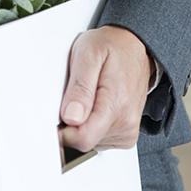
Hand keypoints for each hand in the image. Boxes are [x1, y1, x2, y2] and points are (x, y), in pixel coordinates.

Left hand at [59, 25, 151, 151]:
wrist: (134, 46)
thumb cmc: (111, 47)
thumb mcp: (88, 55)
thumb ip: (80, 88)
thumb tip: (71, 118)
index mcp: (116, 105)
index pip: (82, 139)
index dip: (63, 131)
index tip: (57, 114)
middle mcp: (126, 122)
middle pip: (84, 143)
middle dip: (71, 124)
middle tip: (73, 97)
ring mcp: (128, 130)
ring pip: (91, 143)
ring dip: (82, 124)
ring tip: (87, 97)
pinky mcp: (127, 133)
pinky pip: (100, 140)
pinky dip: (92, 126)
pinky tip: (94, 106)